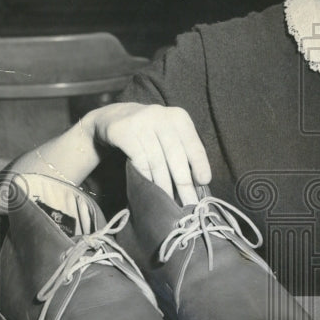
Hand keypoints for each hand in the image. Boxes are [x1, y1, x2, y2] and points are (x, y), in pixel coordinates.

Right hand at [88, 102, 210, 203]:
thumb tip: (197, 182)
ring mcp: (141, 122)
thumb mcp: (168, 133)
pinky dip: (146, 177)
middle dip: (183, 182)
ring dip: (164, 185)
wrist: (114, 116)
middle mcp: (161, 116)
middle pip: (176, 154)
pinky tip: (150, 191)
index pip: (193, 143)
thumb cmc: (149, 131)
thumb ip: (182, 150)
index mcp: (179, 117)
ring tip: (169, 202)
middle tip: (189, 203)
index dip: (200, 163)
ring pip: (157, 160)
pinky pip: (139, 160)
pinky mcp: (124, 131)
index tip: (205, 182)